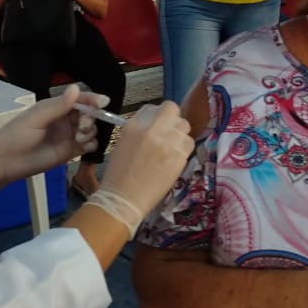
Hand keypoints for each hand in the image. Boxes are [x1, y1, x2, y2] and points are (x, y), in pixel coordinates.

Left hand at [0, 84, 104, 197]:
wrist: (5, 163)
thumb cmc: (16, 136)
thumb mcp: (36, 119)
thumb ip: (58, 106)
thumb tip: (76, 88)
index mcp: (55, 107)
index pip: (78, 99)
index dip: (92, 99)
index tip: (102, 102)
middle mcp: (65, 119)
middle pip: (88, 114)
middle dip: (91, 118)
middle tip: (82, 126)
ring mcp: (68, 135)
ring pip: (91, 129)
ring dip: (90, 131)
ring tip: (79, 138)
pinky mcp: (70, 152)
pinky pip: (88, 145)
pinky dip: (91, 144)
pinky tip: (83, 146)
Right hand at [93, 101, 193, 217]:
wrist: (123, 200)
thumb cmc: (118, 175)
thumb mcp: (123, 144)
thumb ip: (139, 131)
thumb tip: (155, 127)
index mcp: (134, 126)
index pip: (153, 108)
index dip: (157, 116)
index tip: (158, 126)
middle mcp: (152, 130)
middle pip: (172, 109)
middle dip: (172, 119)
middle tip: (170, 132)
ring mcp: (167, 143)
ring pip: (185, 126)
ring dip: (180, 134)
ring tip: (173, 147)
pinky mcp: (179, 157)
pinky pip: (189, 144)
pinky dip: (184, 149)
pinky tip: (175, 158)